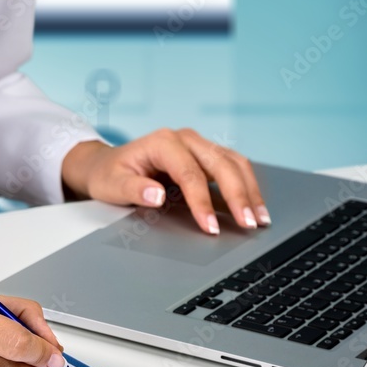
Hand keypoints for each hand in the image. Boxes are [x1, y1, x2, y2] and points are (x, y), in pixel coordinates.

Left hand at [61, 128, 270, 234]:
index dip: (202, 202)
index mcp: (162, 142)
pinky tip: (254, 206)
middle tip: (249, 224)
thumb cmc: (110, 174)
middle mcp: (185, 139)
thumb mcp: (112, 185)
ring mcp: (198, 145)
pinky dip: (247, 186)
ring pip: (234, 162)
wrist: (107, 164)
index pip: (190, 174)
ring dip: (250, 190)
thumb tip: (157, 195)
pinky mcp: (206, 156)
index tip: (210, 227)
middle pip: (221, 164)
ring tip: (260, 218)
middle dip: (238, 195)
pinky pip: (233, 167)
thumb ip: (134, 190)